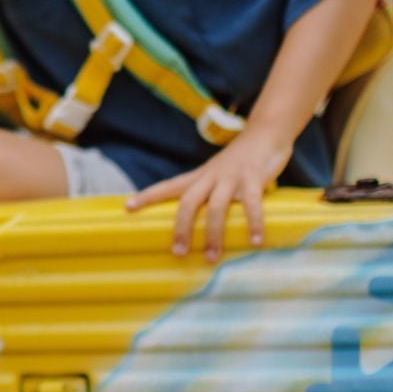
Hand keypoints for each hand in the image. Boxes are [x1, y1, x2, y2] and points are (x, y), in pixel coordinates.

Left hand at [125, 131, 289, 261]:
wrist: (265, 133)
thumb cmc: (239, 161)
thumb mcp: (217, 174)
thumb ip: (210, 195)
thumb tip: (203, 229)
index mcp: (198, 177)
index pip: (168, 186)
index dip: (147, 196)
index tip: (127, 207)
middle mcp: (210, 177)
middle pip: (188, 202)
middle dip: (181, 228)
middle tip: (178, 253)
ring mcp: (231, 178)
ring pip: (216, 207)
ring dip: (213, 234)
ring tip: (212, 258)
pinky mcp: (253, 179)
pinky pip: (252, 205)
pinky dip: (253, 224)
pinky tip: (255, 241)